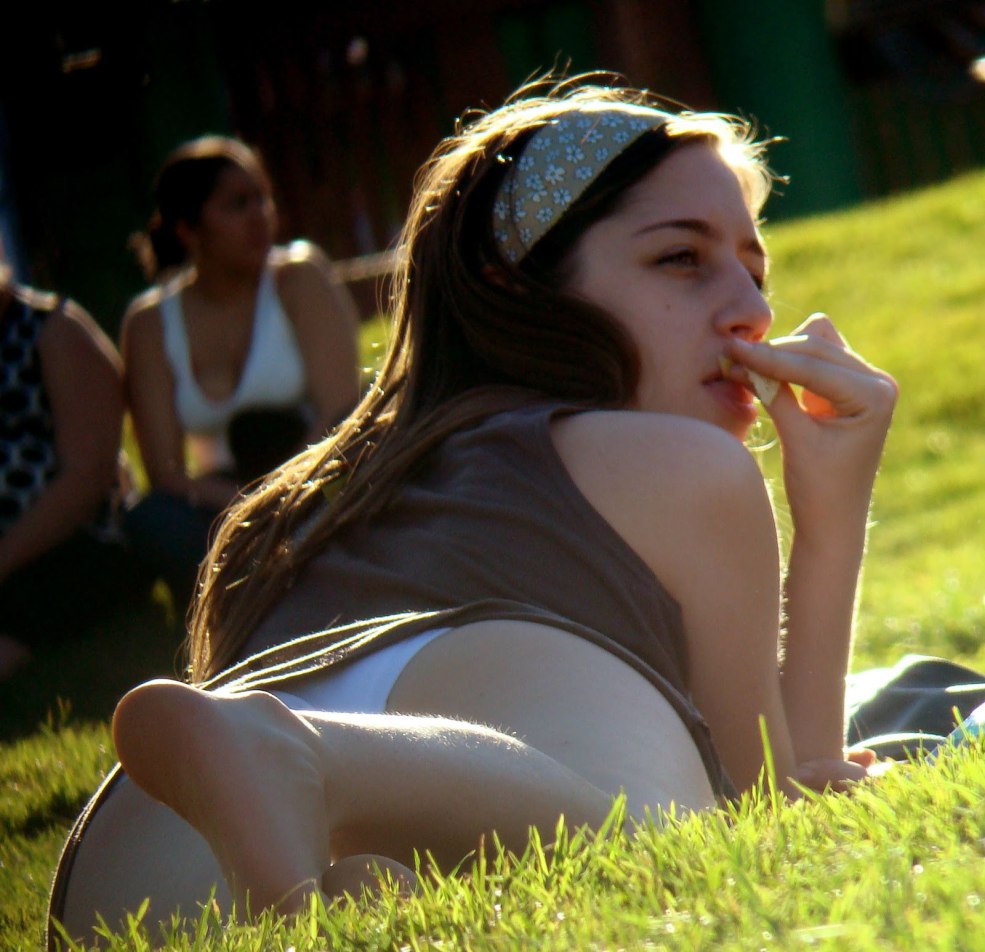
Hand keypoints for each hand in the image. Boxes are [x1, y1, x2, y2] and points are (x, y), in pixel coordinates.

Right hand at [726, 313, 897, 539]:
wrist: (834, 521)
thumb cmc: (818, 489)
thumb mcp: (796, 438)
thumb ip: (774, 394)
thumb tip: (740, 358)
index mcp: (874, 395)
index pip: (813, 364)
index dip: (769, 357)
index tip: (731, 350)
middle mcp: (878, 381)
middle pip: (817, 345)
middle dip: (774, 352)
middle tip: (731, 357)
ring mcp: (866, 382)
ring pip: (816, 344)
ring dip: (781, 354)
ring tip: (745, 367)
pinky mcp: (849, 387)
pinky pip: (816, 360)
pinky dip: (788, 364)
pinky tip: (762, 375)